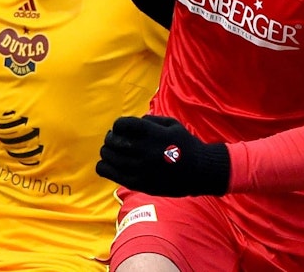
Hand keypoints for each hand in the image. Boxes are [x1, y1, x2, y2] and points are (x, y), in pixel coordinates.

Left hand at [96, 115, 229, 196]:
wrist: (199, 171)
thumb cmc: (185, 145)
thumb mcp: (172, 124)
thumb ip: (150, 120)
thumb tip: (130, 123)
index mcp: (153, 133)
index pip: (122, 125)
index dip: (118, 125)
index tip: (121, 129)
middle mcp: (145, 150)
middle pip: (113, 141)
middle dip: (110, 138)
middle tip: (113, 140)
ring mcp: (140, 168)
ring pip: (109, 157)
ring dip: (107, 151)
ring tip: (111, 152)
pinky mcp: (138, 183)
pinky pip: (110, 173)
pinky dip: (104, 167)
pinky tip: (107, 165)